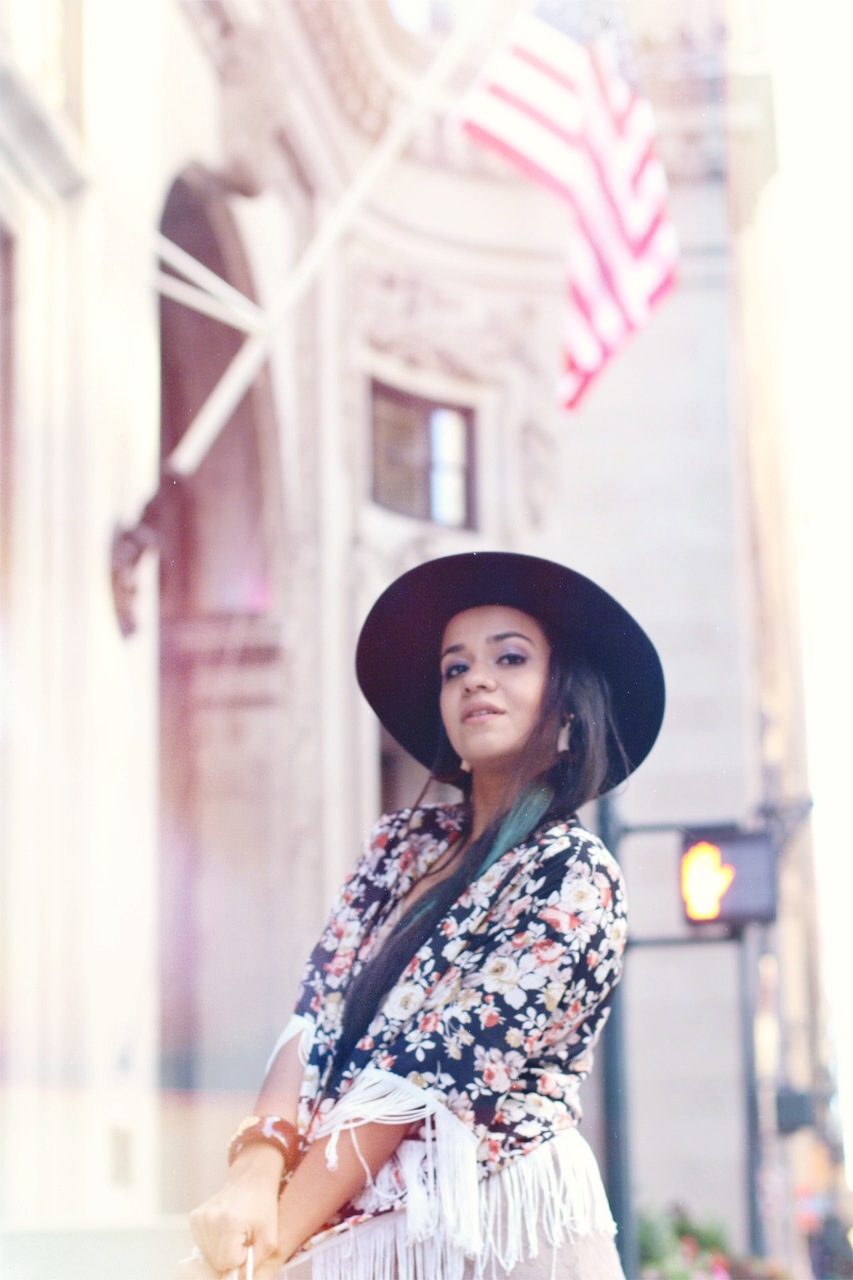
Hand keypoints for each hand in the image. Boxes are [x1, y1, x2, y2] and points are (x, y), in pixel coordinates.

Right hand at [189, 1153, 281, 1274]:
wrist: (251, 1179)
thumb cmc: (263, 1206)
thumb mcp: (270, 1238)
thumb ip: (254, 1264)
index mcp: (228, 1224)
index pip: (226, 1263)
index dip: (240, 1258)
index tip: (248, 1243)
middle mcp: (209, 1220)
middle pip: (215, 1261)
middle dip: (230, 1256)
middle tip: (242, 1237)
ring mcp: (199, 1218)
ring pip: (207, 1255)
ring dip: (221, 1250)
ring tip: (234, 1231)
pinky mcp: (194, 1218)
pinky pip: (202, 1244)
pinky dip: (213, 1242)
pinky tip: (225, 1228)